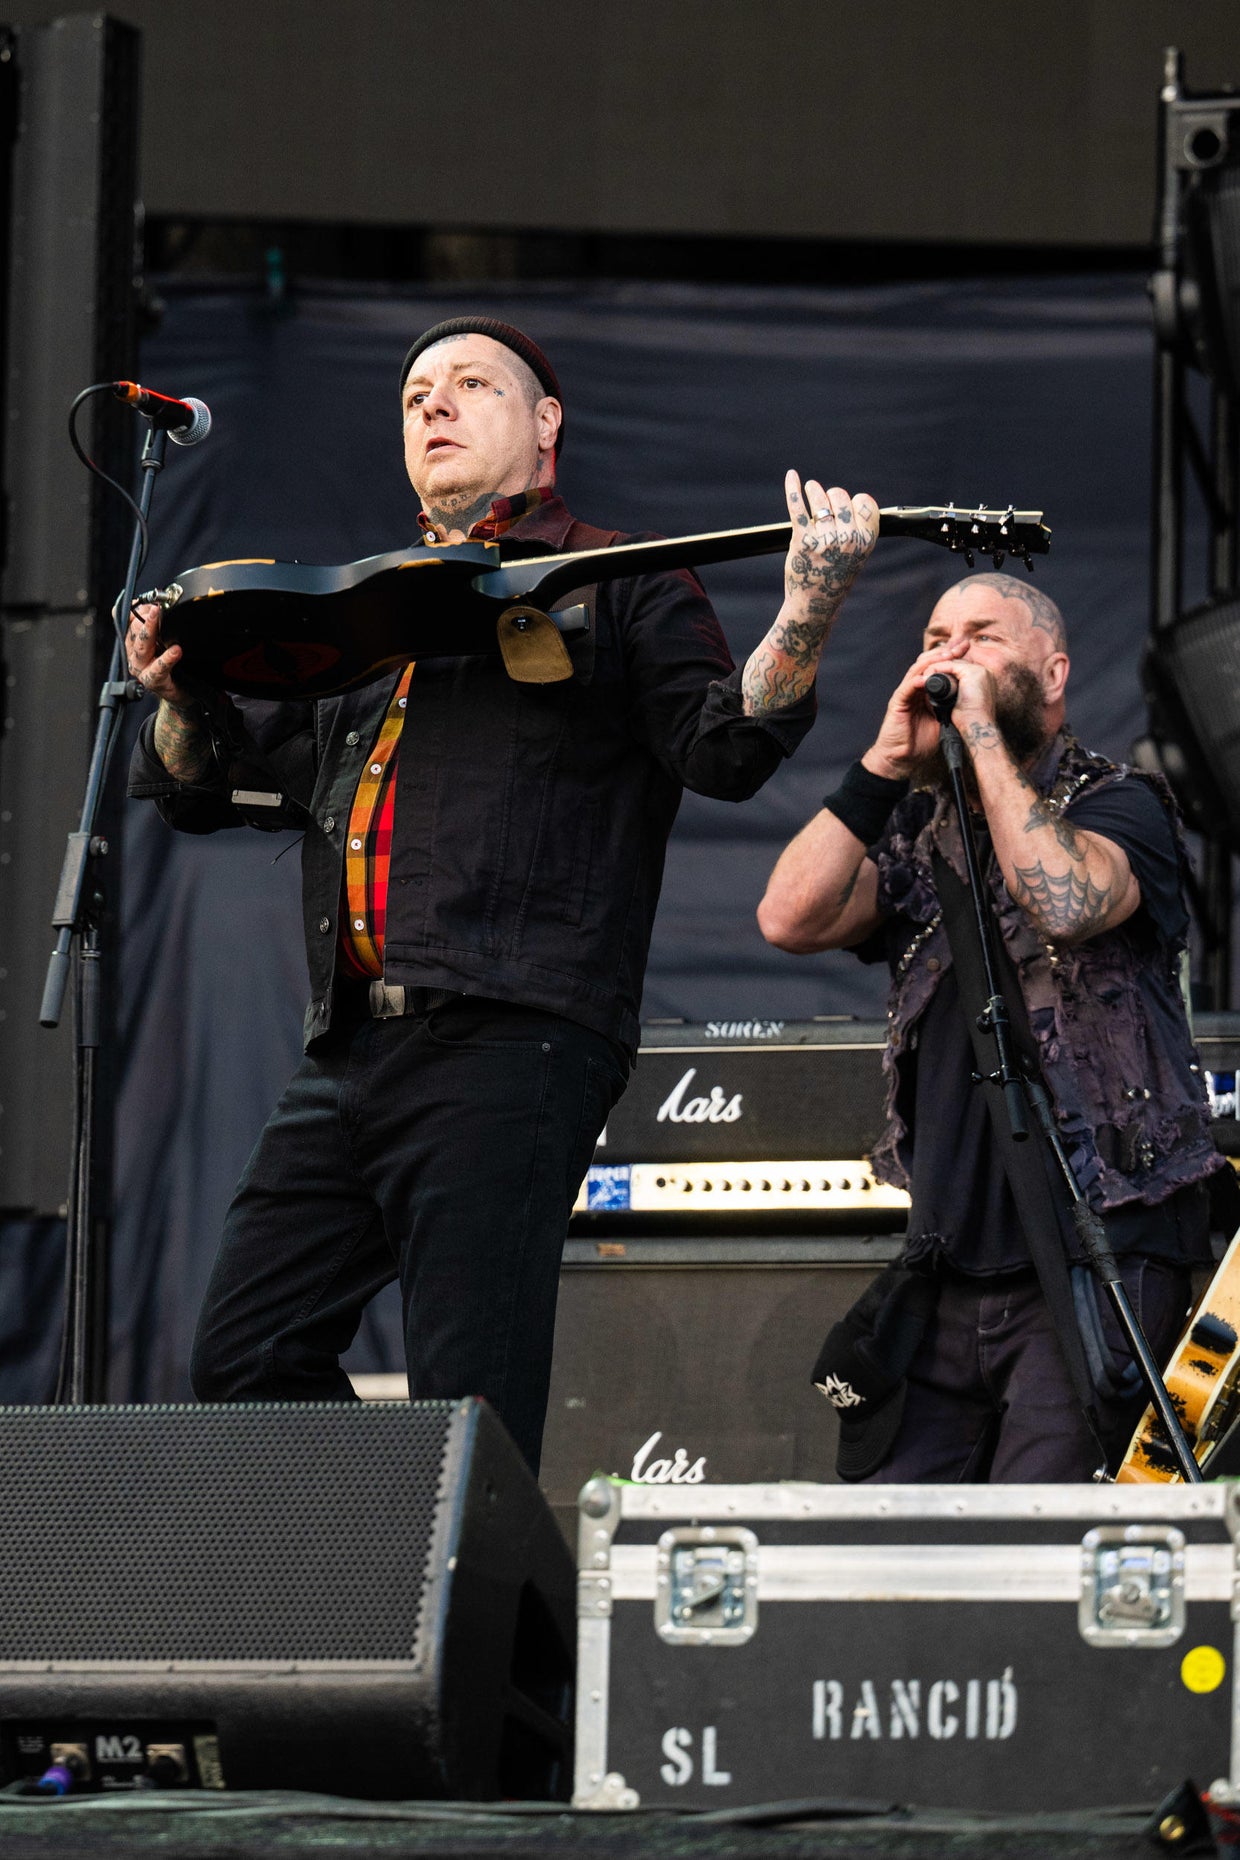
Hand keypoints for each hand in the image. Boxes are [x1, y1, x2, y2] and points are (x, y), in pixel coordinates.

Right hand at [124, 599, 185, 704]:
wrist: (179, 690)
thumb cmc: (169, 664)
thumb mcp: (162, 641)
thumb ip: (156, 624)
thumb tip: (154, 604)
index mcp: (133, 642)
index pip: (128, 621)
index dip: (137, 610)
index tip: (148, 601)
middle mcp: (134, 655)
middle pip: (134, 633)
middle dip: (144, 619)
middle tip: (154, 608)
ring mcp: (141, 668)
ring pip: (142, 648)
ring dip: (150, 632)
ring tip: (159, 621)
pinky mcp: (153, 680)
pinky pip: (157, 668)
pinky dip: (166, 659)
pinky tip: (175, 651)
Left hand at [782, 475, 877, 617]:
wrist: (816, 603)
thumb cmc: (837, 575)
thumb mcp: (857, 555)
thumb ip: (857, 529)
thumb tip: (847, 499)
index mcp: (866, 541)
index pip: (865, 502)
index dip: (855, 501)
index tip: (847, 508)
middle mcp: (847, 538)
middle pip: (841, 497)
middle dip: (833, 496)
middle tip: (826, 504)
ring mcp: (824, 539)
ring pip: (820, 499)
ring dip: (814, 490)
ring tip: (811, 489)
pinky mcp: (802, 540)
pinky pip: (798, 508)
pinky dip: (793, 489)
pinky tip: (791, 476)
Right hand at [865, 639, 990, 777]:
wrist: (903, 758)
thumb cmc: (921, 741)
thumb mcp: (942, 719)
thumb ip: (950, 705)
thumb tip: (969, 697)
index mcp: (925, 690)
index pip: (937, 666)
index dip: (951, 655)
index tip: (967, 647)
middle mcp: (914, 688)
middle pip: (927, 663)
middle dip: (945, 651)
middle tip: (961, 643)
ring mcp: (905, 694)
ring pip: (917, 670)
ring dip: (932, 661)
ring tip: (947, 655)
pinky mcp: (897, 703)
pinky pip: (907, 688)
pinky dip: (916, 681)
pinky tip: (927, 678)